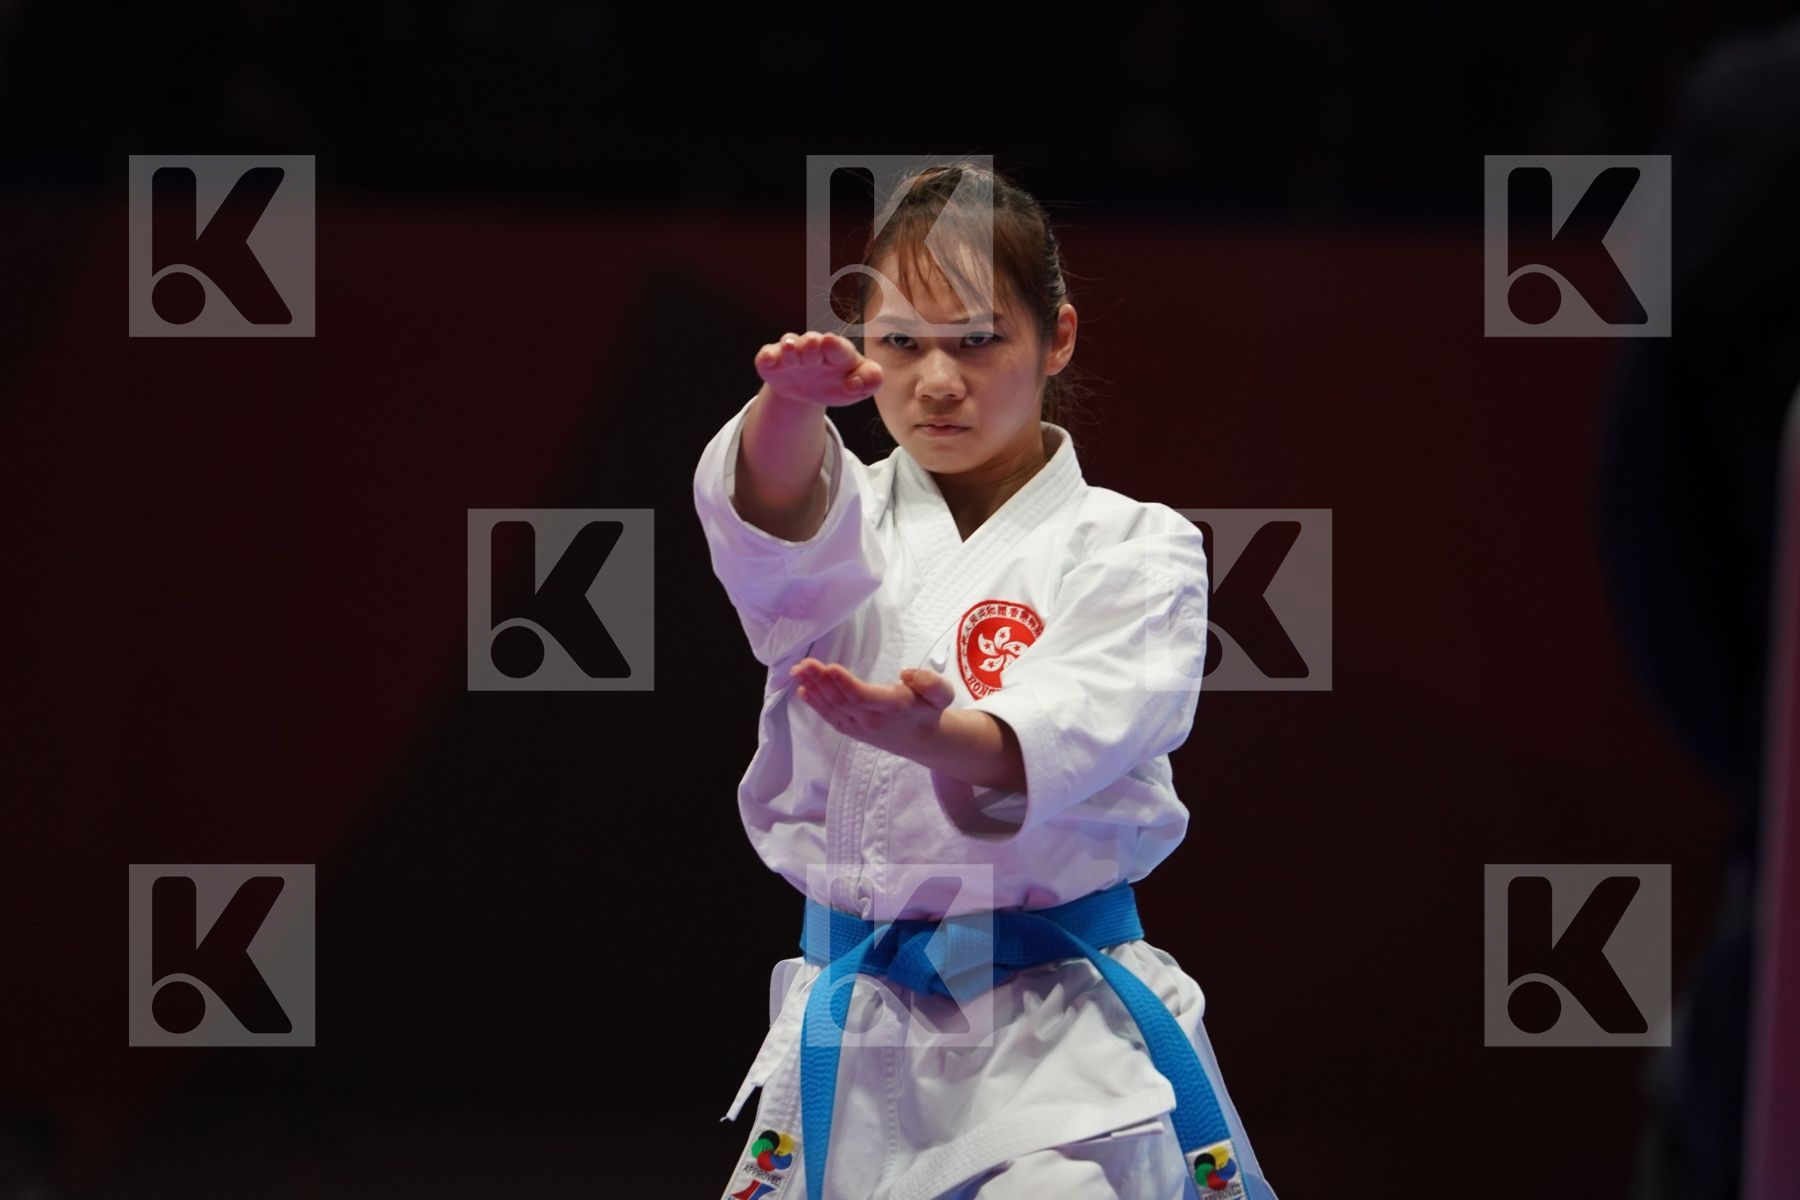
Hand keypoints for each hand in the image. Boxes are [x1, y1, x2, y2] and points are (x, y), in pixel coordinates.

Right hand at [755, 331, 883, 408]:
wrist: (809, 390)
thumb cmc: (838, 383)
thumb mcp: (858, 386)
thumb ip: (870, 381)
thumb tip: (858, 384)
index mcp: (839, 354)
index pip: (839, 348)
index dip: (835, 346)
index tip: (831, 343)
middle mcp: (814, 349)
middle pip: (813, 343)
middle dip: (813, 344)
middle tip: (814, 345)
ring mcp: (792, 355)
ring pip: (790, 346)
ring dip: (790, 348)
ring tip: (791, 349)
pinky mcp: (773, 363)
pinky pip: (767, 357)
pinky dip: (766, 358)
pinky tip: (767, 360)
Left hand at [788, 657, 953, 759]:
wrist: (924, 741)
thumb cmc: (929, 711)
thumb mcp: (942, 694)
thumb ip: (931, 683)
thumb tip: (907, 674)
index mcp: (893, 707)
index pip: (864, 697)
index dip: (845, 684)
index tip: (830, 667)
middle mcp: (872, 719)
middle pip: (842, 700)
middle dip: (821, 681)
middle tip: (805, 663)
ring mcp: (859, 727)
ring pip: (832, 708)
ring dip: (814, 689)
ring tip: (798, 670)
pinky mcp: (851, 729)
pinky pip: (830, 717)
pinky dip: (815, 704)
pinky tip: (802, 690)